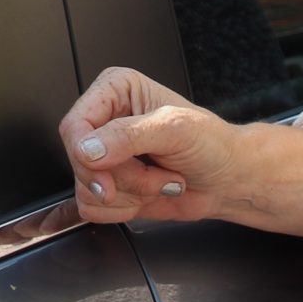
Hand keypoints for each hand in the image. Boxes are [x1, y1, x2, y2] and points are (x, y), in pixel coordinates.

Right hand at [58, 67, 243, 224]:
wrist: (228, 179)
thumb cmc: (212, 144)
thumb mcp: (174, 129)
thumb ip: (128, 135)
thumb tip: (87, 149)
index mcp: (115, 91)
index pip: (75, 125)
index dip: (86, 154)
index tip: (108, 174)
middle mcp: (105, 121)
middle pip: (80, 162)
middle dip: (123, 178)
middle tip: (156, 172)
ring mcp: (105, 156)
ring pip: (86, 189)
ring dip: (129, 195)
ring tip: (160, 180)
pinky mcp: (109, 185)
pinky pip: (93, 208)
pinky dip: (124, 210)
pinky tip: (149, 194)